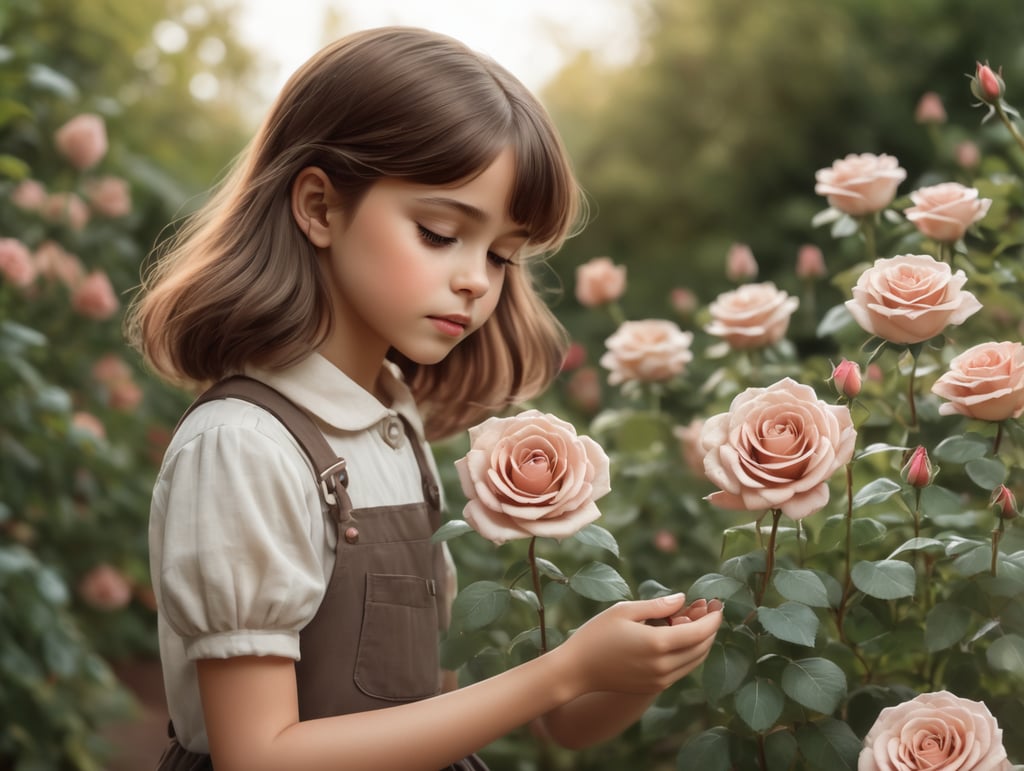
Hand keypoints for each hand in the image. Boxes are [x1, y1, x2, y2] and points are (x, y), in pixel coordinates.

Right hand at [559, 593, 722, 695]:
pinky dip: (689, 653)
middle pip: (702, 648)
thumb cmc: (596, 635)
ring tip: (698, 621)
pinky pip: (682, 669)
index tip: (718, 605)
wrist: (576, 671)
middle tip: (711, 610)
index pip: (700, 632)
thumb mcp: (624, 611)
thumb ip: (657, 605)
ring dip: (702, 642)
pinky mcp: (654, 687)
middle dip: (711, 628)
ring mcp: (660, 680)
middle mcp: (664, 666)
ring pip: (695, 661)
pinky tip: (681, 637)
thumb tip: (682, 599)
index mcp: (658, 644)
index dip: (713, 618)